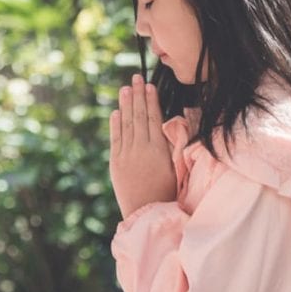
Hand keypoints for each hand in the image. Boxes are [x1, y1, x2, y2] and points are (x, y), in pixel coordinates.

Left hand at [109, 74, 176, 217]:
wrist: (146, 213)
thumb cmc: (167, 193)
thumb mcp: (175, 169)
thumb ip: (172, 147)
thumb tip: (172, 126)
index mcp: (158, 150)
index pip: (153, 118)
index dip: (150, 100)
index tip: (149, 86)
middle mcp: (140, 149)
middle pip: (138, 116)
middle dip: (137, 96)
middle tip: (135, 78)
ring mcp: (126, 155)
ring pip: (126, 124)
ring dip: (125, 105)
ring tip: (124, 89)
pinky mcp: (115, 163)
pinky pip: (115, 139)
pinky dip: (115, 124)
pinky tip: (115, 112)